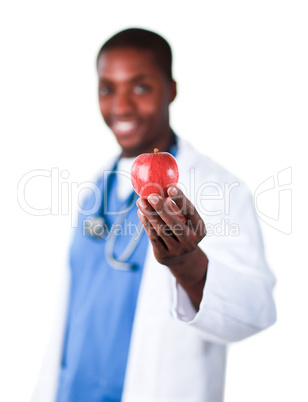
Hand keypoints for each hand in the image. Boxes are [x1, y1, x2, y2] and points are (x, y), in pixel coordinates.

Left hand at [136, 186, 207, 309]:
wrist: (182, 259)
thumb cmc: (183, 230)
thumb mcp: (185, 219)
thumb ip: (176, 206)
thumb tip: (162, 187)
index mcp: (199, 229)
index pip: (191, 213)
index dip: (181, 200)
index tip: (171, 187)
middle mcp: (190, 241)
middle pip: (175, 224)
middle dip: (162, 209)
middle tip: (151, 196)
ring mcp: (177, 250)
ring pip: (161, 230)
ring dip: (149, 214)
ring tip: (141, 201)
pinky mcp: (164, 256)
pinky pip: (153, 237)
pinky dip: (146, 224)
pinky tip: (141, 212)